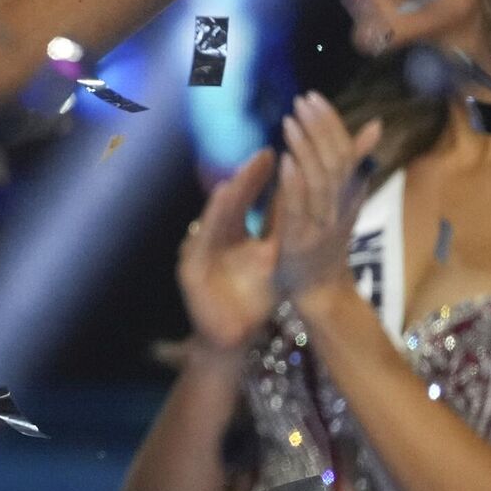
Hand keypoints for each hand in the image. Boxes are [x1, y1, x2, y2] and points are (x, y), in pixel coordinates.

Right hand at [177, 148, 279, 356]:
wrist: (233, 337)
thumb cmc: (252, 298)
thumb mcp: (272, 259)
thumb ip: (279, 230)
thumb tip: (300, 197)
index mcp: (231, 233)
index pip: (244, 199)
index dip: (258, 176)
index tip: (274, 153)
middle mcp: (212, 237)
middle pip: (229, 203)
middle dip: (245, 178)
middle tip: (262, 154)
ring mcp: (198, 251)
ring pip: (214, 218)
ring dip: (227, 196)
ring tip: (242, 173)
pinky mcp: (190, 270)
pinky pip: (201, 242)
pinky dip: (210, 221)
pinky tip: (220, 204)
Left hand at [271, 92, 383, 308]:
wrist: (321, 292)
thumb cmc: (326, 242)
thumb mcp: (342, 199)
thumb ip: (351, 164)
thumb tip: (375, 124)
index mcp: (349, 193)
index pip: (345, 151)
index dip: (331, 122)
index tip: (314, 96)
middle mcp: (340, 205)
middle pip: (336, 160)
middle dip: (320, 127)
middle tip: (302, 100)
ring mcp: (323, 222)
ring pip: (321, 180)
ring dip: (306, 147)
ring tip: (290, 120)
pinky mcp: (303, 239)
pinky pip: (302, 207)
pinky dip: (296, 181)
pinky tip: (285, 159)